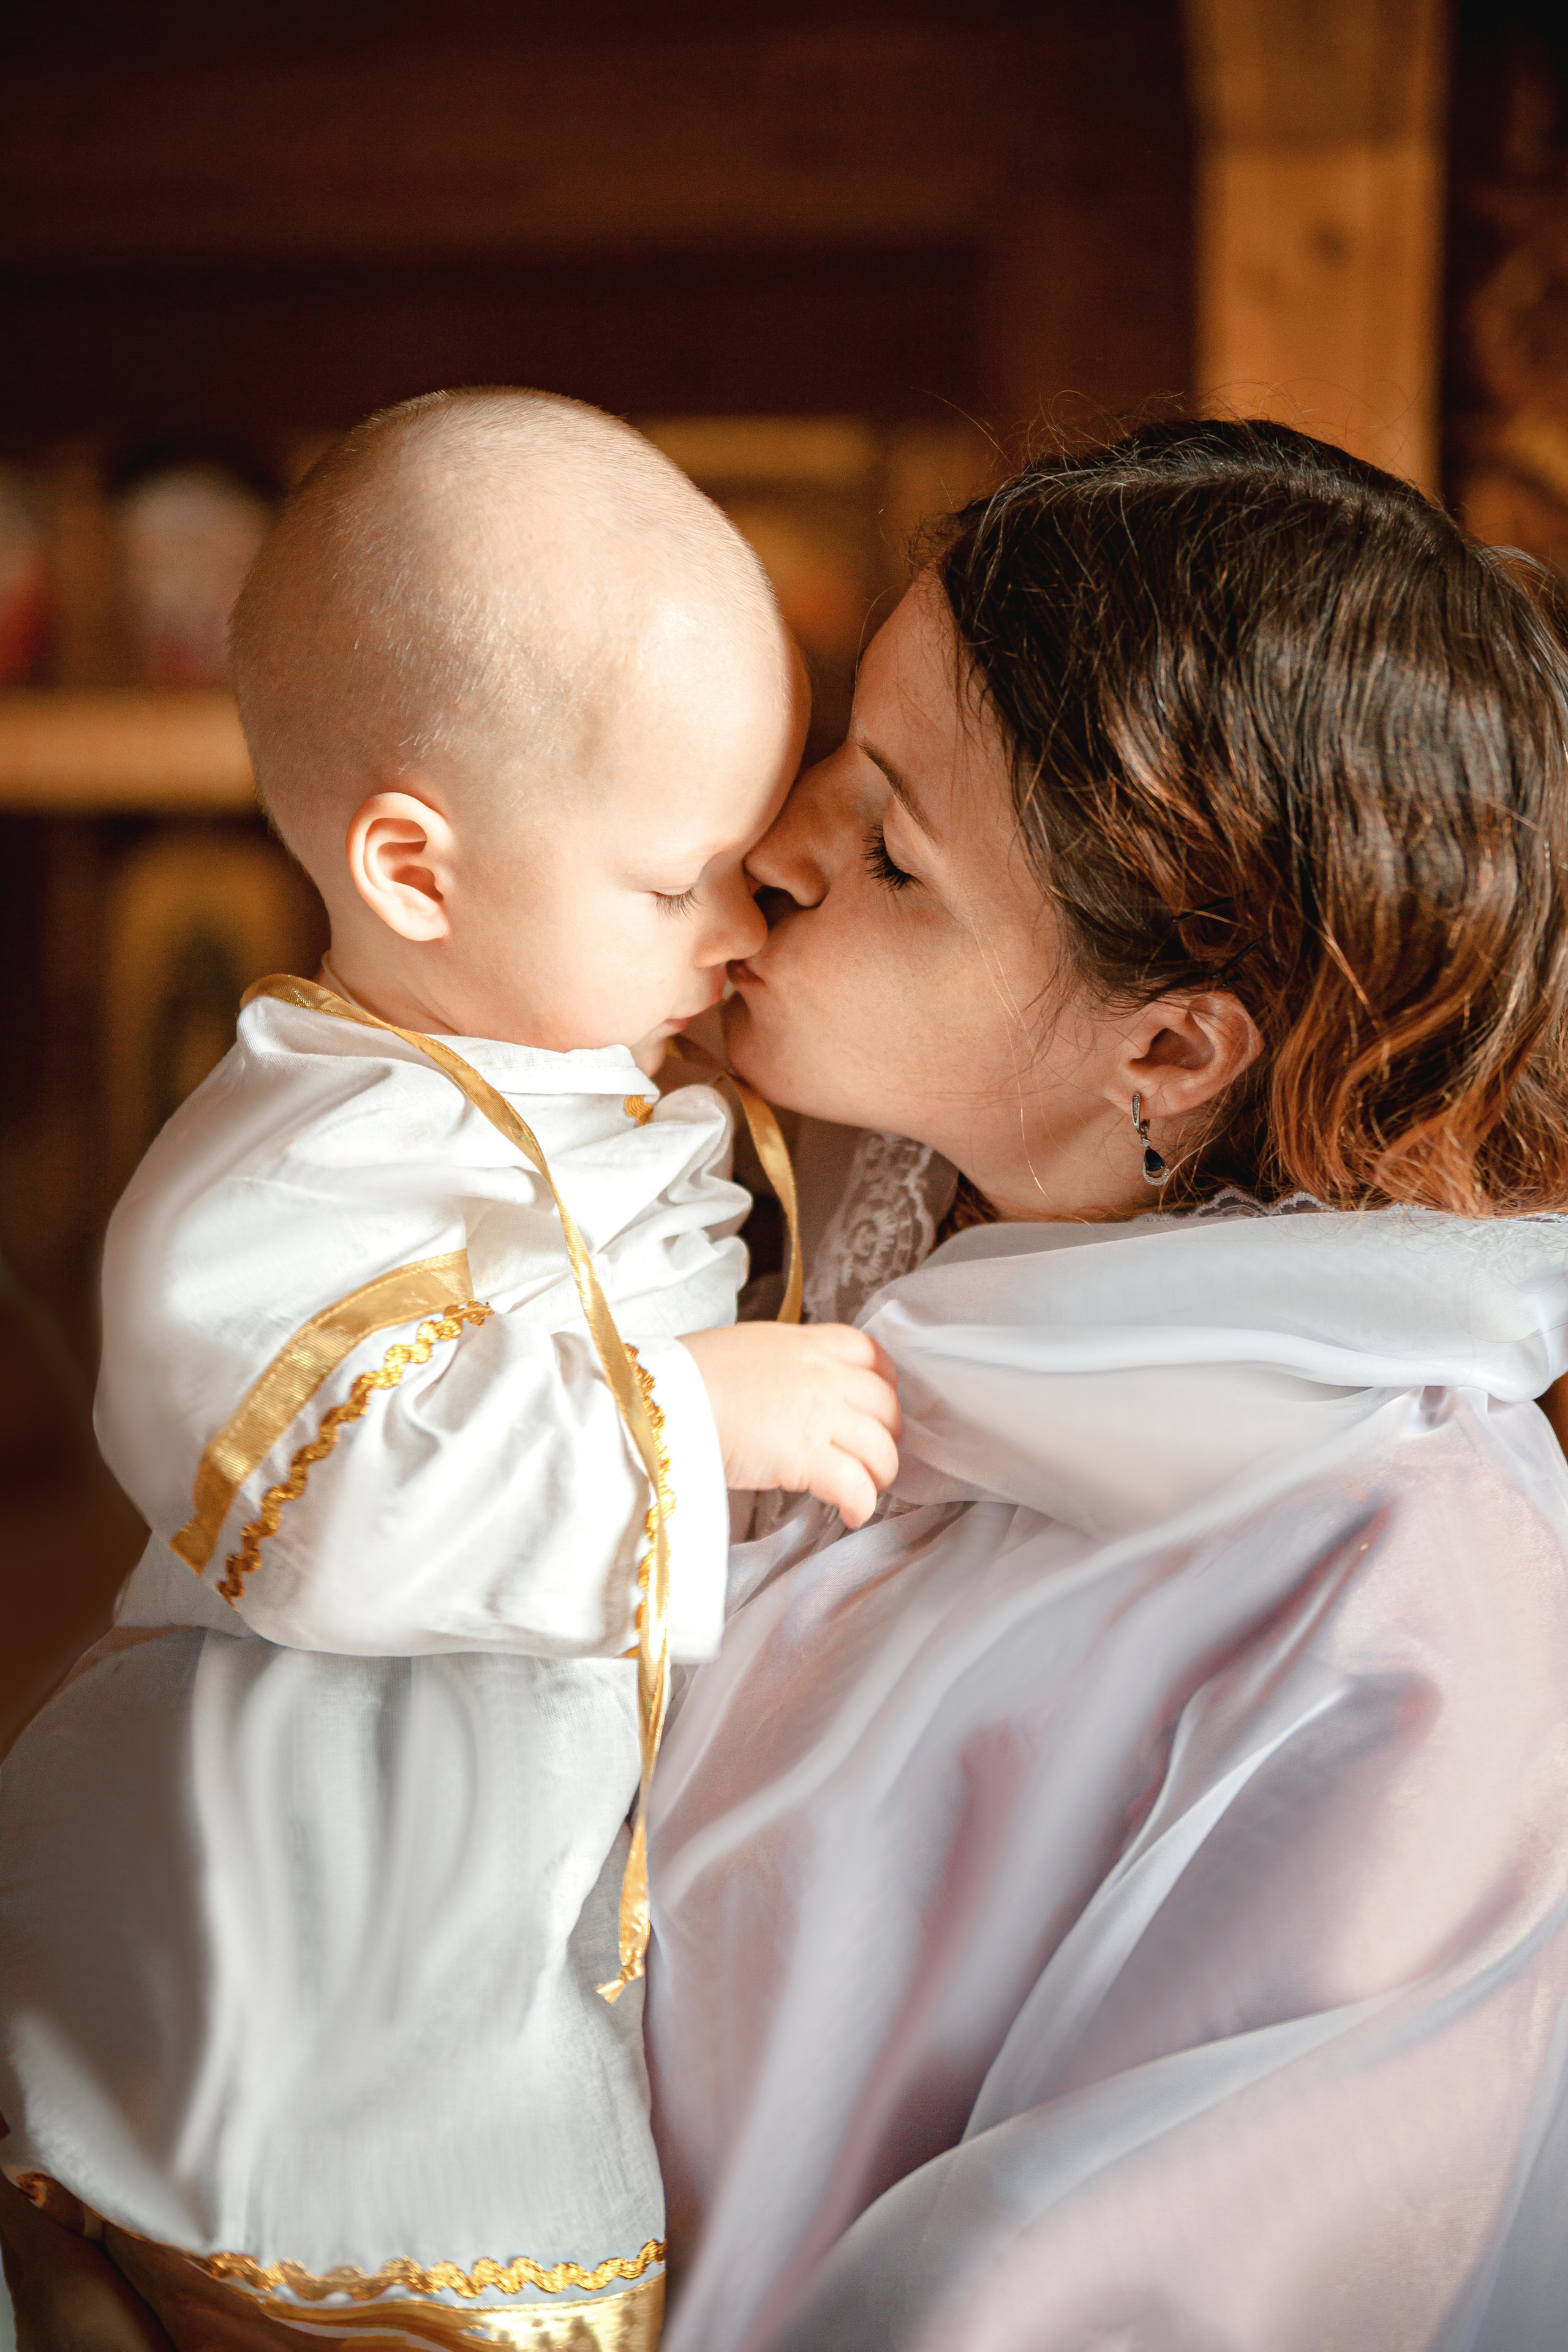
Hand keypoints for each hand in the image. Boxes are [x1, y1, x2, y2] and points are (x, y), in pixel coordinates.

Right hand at [679, 1322, 900, 1528]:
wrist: (668, 1398)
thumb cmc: (690, 1375)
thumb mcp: (747, 1349)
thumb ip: (783, 1365)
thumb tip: (787, 1388)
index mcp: (808, 1343)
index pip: (872, 1355)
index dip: (884, 1385)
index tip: (877, 1406)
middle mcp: (824, 1376)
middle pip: (886, 1406)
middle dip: (887, 1435)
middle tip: (873, 1456)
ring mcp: (821, 1416)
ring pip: (881, 1449)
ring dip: (880, 1474)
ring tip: (868, 1489)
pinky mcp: (809, 1459)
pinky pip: (856, 1486)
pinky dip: (862, 1504)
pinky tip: (852, 1514)